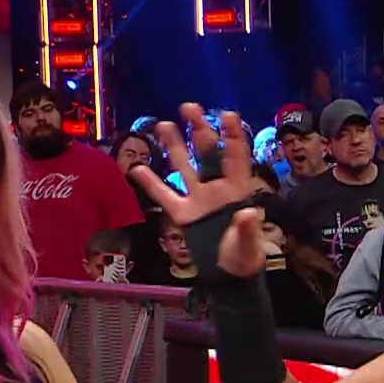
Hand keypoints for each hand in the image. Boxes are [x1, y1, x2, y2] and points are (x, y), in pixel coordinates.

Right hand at [131, 105, 266, 277]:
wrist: (229, 276)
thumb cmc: (244, 257)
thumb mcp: (248, 245)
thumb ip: (246, 229)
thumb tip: (247, 213)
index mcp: (237, 190)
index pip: (236, 157)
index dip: (233, 136)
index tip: (227, 114)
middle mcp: (216, 188)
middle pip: (207, 153)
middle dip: (199, 130)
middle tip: (190, 106)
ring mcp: (198, 199)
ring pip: (184, 167)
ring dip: (174, 146)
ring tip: (163, 124)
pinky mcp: (182, 214)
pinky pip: (164, 196)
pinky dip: (150, 183)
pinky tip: (136, 167)